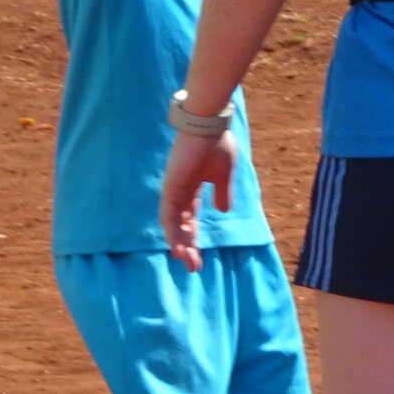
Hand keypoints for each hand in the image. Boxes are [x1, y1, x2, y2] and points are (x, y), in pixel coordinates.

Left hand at [160, 128, 236, 271]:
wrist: (209, 126)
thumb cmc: (217, 144)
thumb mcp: (223, 175)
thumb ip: (222, 193)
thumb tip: (224, 211)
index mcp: (191, 190)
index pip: (189, 220)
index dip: (193, 238)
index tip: (198, 257)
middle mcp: (179, 193)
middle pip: (180, 227)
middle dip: (187, 247)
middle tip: (194, 268)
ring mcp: (173, 191)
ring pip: (173, 225)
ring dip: (180, 245)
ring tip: (188, 263)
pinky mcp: (171, 188)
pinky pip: (169, 216)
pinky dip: (173, 233)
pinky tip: (178, 248)